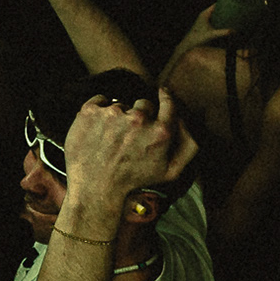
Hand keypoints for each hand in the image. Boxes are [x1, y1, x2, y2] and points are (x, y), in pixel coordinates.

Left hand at [59, 87, 196, 214]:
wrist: (95, 188)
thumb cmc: (134, 181)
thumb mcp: (171, 172)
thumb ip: (188, 145)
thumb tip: (184, 119)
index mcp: (160, 132)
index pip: (168, 102)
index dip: (165, 98)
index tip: (162, 93)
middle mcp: (138, 119)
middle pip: (143, 104)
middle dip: (140, 116)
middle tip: (131, 135)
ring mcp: (113, 113)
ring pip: (121, 104)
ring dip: (118, 116)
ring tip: (112, 138)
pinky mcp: (91, 111)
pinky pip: (100, 99)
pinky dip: (100, 110)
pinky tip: (99, 128)